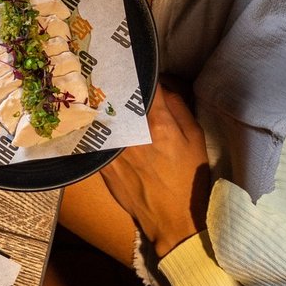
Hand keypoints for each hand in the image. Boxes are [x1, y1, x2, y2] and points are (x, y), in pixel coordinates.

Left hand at [100, 86, 210, 258]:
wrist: (173, 221)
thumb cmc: (190, 180)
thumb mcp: (196, 141)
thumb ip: (180, 110)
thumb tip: (163, 87)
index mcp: (159, 125)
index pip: (145, 87)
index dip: (140, 73)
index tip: (134, 64)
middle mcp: (133, 133)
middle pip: (119, 98)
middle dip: (117, 84)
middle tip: (111, 72)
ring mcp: (114, 148)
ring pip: (103, 115)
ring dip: (102, 103)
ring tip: (96, 90)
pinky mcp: (102, 163)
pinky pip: (95, 137)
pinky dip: (94, 127)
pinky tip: (89, 118)